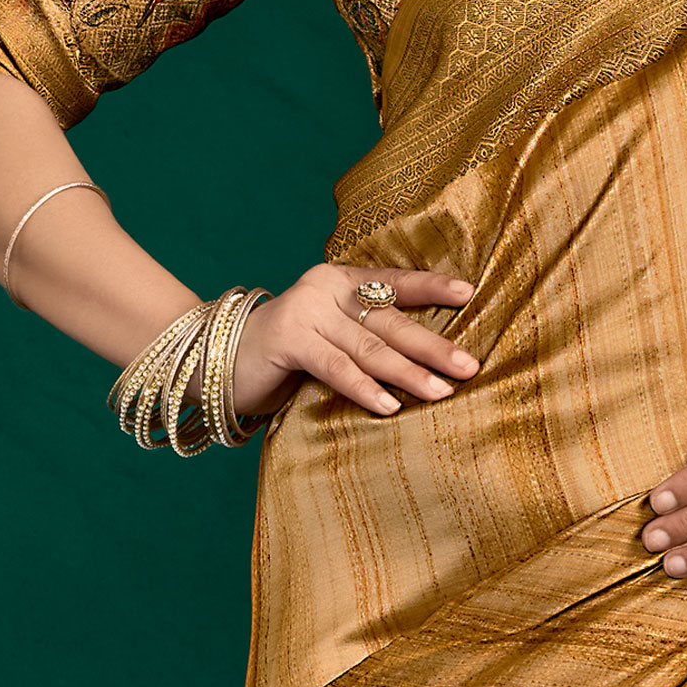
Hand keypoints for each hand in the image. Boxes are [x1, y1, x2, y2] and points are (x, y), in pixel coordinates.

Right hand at [230, 263, 479, 422]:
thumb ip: (365, 335)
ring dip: (408, 373)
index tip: (469, 293)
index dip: (430, 288)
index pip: (393, 283)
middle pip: (389, 320)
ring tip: (441, 393)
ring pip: (368, 346)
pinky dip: (364, 388)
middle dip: (432, 346)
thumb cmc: (285, 354)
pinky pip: (335, 367)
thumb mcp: (330, 335)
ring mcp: (305, 312)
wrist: (216, 360)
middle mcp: (324, 289)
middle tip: (469, 366)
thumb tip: (428, 361)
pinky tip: (389, 406)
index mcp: (340, 280)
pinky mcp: (288, 340)